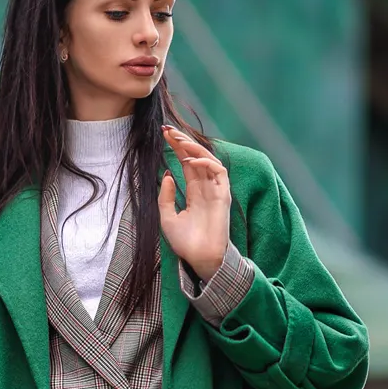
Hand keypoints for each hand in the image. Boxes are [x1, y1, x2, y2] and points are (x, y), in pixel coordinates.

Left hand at [158, 125, 230, 278]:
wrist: (199, 258)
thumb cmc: (185, 243)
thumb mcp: (167, 218)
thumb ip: (166, 197)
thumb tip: (167, 175)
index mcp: (194, 193)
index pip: (186, 164)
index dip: (177, 149)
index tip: (164, 135)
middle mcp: (205, 189)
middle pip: (196, 158)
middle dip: (183, 142)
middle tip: (168, 130)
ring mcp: (215, 191)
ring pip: (208, 160)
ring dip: (194, 148)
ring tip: (178, 140)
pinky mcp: (223, 195)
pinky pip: (219, 172)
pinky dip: (206, 163)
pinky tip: (192, 160)